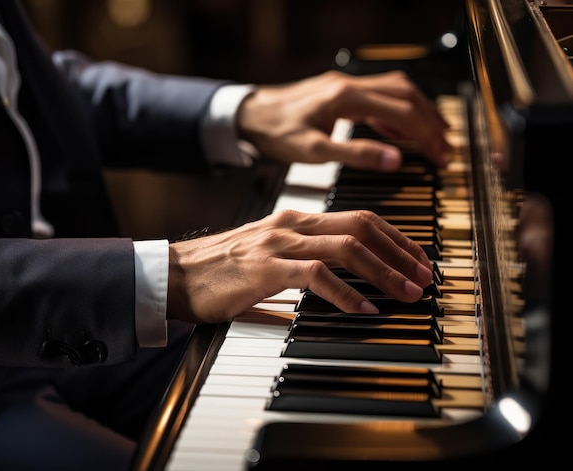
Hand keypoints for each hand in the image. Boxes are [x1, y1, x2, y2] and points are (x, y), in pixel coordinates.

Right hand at [166, 209, 432, 323]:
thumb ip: (305, 257)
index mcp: (296, 219)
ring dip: (384, 272)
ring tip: (407, 292)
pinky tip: (365, 309)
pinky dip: (347, 294)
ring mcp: (278, 243)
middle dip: (400, 252)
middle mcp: (292, 224)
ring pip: (347, 248)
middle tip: (424, 276)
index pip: (358, 218)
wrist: (175, 274)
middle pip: (362, 227)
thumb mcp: (270, 254)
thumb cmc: (222, 269)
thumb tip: (344, 278)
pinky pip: (317, 277)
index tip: (416, 259)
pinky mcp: (265, 269)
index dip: (395, 237)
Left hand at [237, 70, 451, 170]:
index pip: (403, 112)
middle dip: (431, 122)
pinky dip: (398, 112)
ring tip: (434, 138)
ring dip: (419, 112)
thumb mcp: (313, 150)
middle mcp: (351, 85)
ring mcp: (347, 85)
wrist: (250, 115)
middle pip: (407, 96)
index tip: (440, 157)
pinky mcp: (341, 91)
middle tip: (445, 149)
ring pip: (397, 90)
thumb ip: (355, 154)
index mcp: (347, 98)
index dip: (426, 134)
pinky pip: (380, 95)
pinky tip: (400, 131)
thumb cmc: (276, 132)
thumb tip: (395, 160)